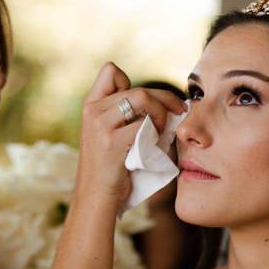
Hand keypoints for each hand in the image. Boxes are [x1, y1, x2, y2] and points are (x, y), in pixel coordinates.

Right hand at [76, 63, 185, 203]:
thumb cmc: (110, 167)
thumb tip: (163, 99)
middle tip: (178, 112)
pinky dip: (156, 132)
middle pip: (139, 89)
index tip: (146, 103)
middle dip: (164, 100)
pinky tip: (156, 143)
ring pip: (142, 99)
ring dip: (161, 113)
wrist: (96, 197)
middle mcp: (92, 111)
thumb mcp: (108, 133)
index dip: (133, 82)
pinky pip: (144, 124)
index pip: (111, 71)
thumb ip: (123, 113)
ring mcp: (100, 126)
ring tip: (163, 130)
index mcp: (91, 105)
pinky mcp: (112, 143)